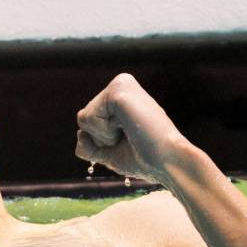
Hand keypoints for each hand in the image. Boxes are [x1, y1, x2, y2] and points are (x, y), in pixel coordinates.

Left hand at [75, 73, 189, 182]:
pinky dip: (104, 132)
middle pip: (83, 118)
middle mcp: (121, 84)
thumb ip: (91, 146)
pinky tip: (128, 128)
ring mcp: (120, 84)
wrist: (167, 163)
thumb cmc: (145, 159)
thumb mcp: (111, 153)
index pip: (87, 121)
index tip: (129, 141)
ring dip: (103, 136)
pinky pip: (88, 118)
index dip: (101, 141)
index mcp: (122, 96)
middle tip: (131, 138)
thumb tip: (80, 134)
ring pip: (83, 118)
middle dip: (101, 139)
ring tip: (131, 132)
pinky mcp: (118, 90)